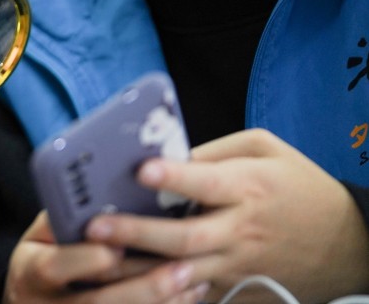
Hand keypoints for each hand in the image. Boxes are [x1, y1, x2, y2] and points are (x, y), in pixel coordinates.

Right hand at [3, 211, 208, 302]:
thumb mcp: (39, 237)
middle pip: (98, 301)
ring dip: (161, 300)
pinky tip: (187, 294)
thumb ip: (63, 220)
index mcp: (30, 270)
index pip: (54, 266)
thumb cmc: (41, 257)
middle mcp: (49, 303)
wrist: (31, 301)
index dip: (85, 260)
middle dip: (143, 285)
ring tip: (191, 280)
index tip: (115, 248)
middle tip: (178, 266)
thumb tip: (100, 196)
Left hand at [84, 128, 368, 302]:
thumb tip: (168, 156)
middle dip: (137, 232)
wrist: (345, 243)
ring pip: (182, 273)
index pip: (206, 183)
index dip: (173, 177)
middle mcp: (239, 230)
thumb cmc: (298, 185)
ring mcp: (235, 264)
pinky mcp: (233, 287)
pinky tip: (125, 288)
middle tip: (96, 226)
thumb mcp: (266, 150)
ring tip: (97, 262)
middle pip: (184, 237)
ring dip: (139, 271)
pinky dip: (161, 292)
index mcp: (247, 188)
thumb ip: (216, 150)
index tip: (140, 170)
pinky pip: (192, 292)